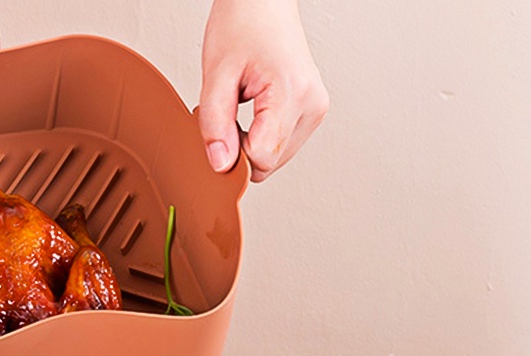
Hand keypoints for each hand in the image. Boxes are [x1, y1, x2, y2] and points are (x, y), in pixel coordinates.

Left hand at [198, 0, 328, 181]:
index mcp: (293, 92)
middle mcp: (312, 105)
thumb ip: (214, 125)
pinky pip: (281, 146)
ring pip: (275, 159)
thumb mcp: (216, 75)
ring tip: (243, 108)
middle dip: (241, 150)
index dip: (233, 154)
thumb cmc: (242, 24)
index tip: (220, 131)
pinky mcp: (312, 112)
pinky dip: (262, 138)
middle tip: (228, 113)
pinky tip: (254, 113)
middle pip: (269, 163)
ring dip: (251, 145)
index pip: (261, 157)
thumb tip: (221, 165)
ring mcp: (316, 110)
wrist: (262, 2)